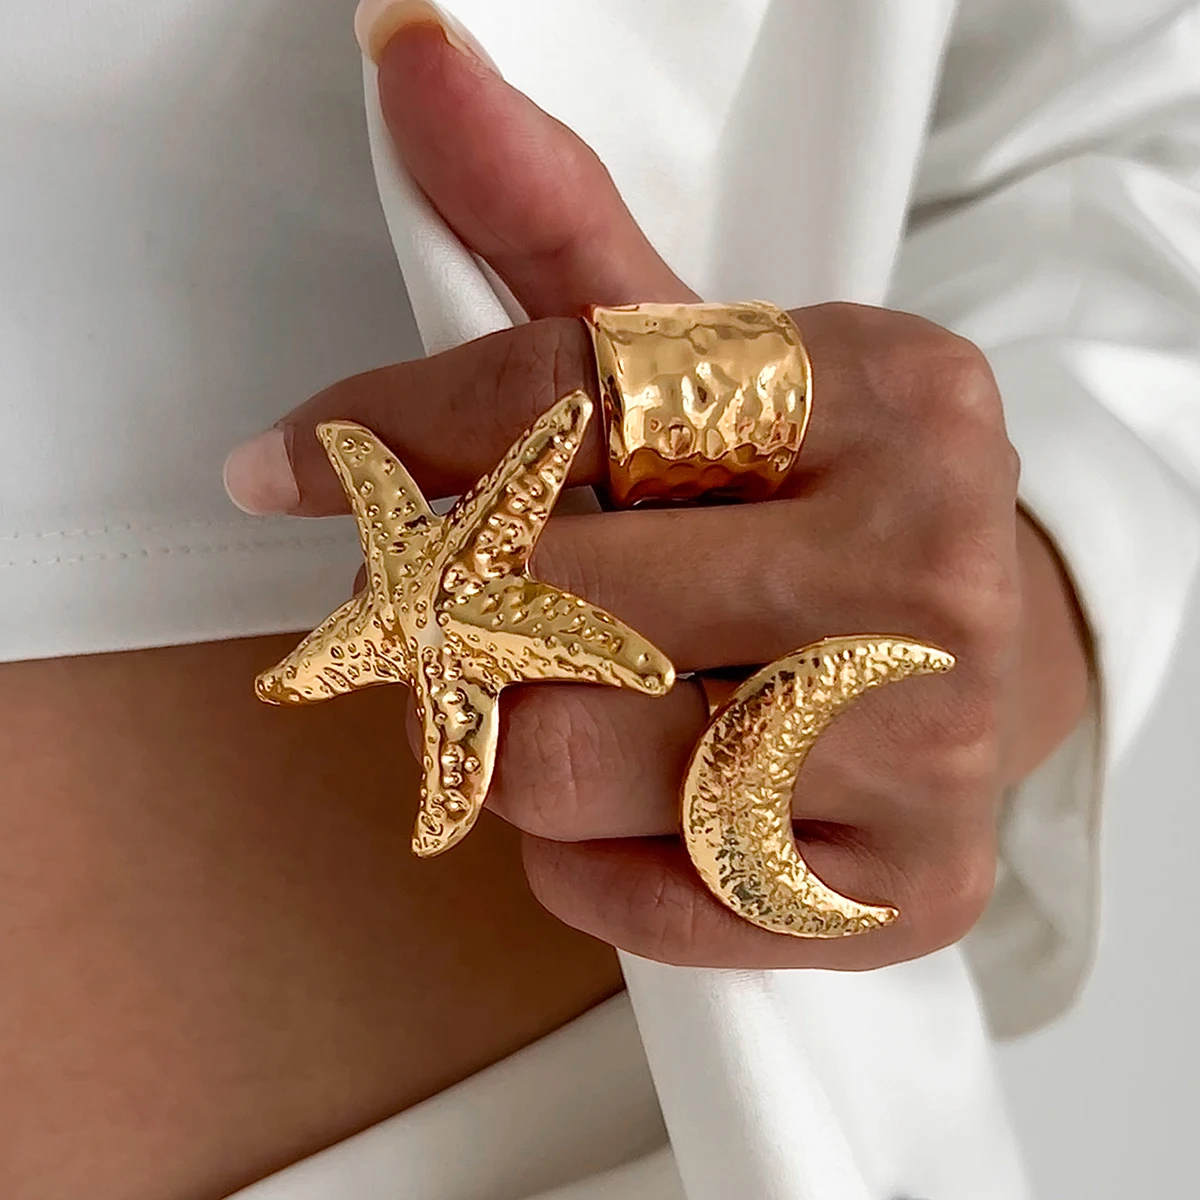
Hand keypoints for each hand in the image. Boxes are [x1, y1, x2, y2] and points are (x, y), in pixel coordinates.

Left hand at [225, 21, 1090, 968]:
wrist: (990, 658)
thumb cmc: (824, 508)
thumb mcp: (718, 367)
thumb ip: (558, 233)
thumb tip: (406, 54)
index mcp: (895, 390)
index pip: (583, 398)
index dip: (406, 433)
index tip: (293, 464)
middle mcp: (935, 563)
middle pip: (562, 599)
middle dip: (455, 610)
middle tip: (448, 610)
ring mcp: (934, 742)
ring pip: (574, 764)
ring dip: (518, 740)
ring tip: (585, 704)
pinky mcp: (907, 890)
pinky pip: (637, 898)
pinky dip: (584, 863)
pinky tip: (638, 806)